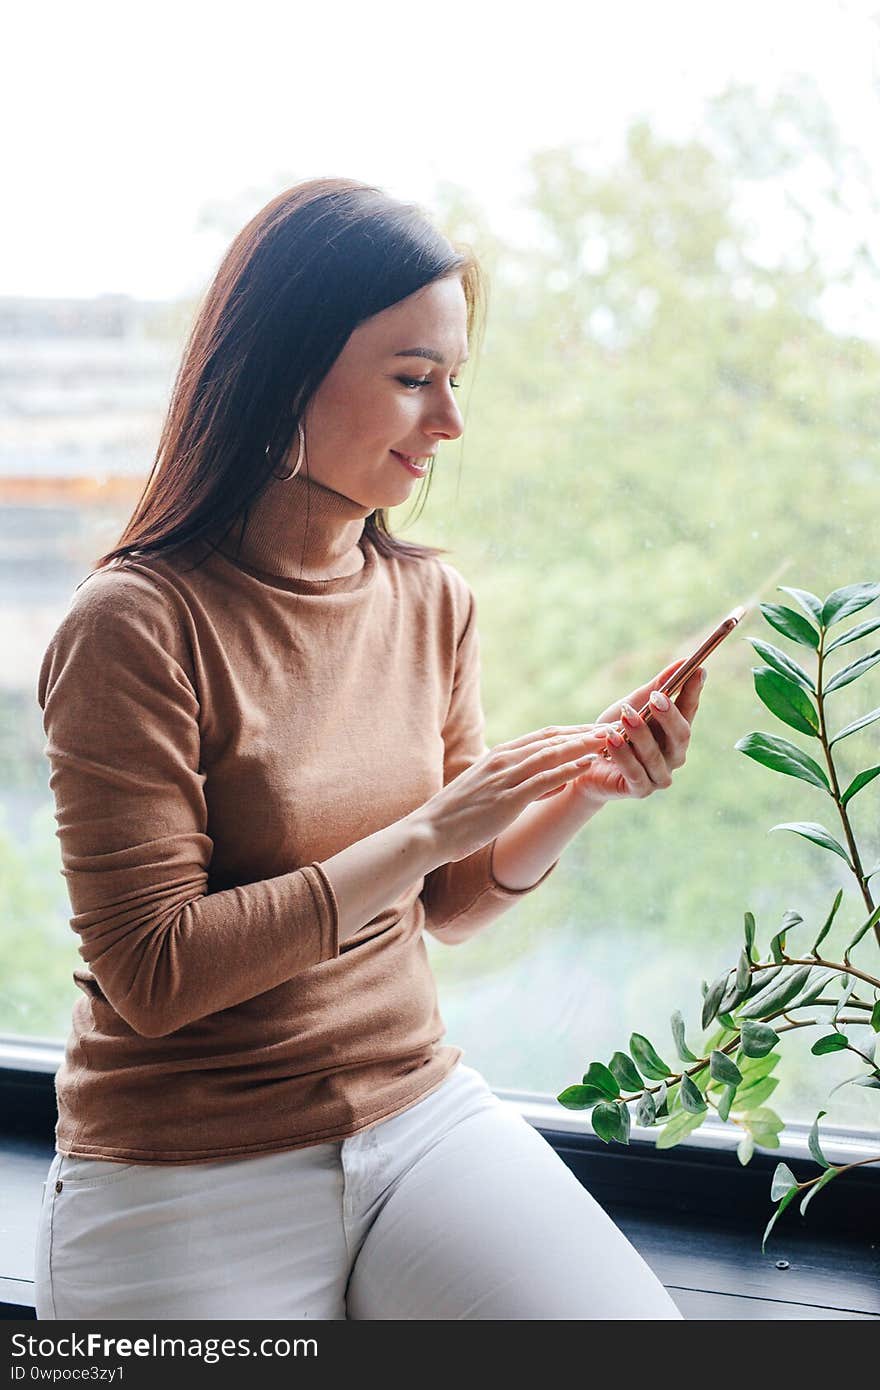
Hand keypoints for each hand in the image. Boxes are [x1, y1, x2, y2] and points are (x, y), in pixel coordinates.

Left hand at [535, 660, 705, 805]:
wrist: (584, 765)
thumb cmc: (613, 732)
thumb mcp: (631, 705)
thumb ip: (656, 687)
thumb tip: (683, 662)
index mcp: (675, 733)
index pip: (689, 710)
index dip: (693, 691)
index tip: (695, 670)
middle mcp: (674, 756)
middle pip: (681, 735)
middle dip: (668, 715)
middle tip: (655, 697)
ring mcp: (659, 776)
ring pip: (655, 754)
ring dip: (640, 733)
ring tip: (625, 716)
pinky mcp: (640, 790)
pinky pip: (635, 772)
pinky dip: (623, 754)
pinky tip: (611, 738)